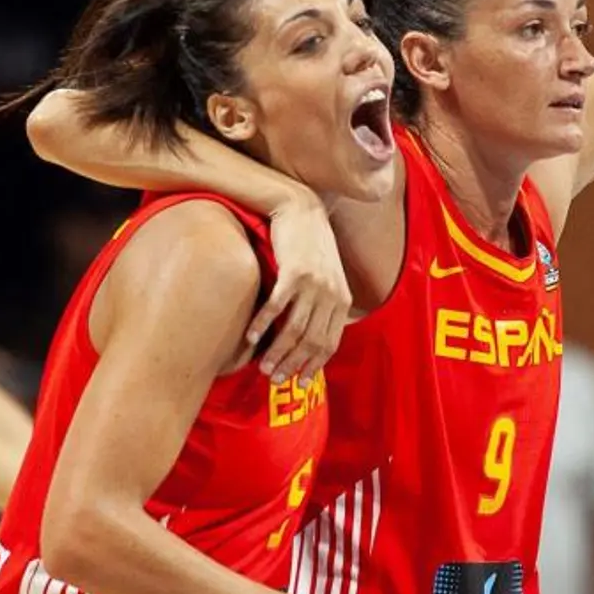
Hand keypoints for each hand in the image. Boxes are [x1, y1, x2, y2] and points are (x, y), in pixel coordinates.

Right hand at [248, 191, 351, 384]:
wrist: (302, 210)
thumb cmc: (310, 246)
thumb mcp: (327, 276)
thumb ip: (324, 304)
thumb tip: (312, 334)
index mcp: (342, 300)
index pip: (329, 343)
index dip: (313, 365)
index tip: (298, 382)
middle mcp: (331, 294)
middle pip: (312, 341)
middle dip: (293, 364)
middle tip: (275, 380)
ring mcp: (314, 284)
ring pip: (294, 328)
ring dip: (277, 352)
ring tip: (263, 367)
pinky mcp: (295, 272)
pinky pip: (277, 306)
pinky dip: (264, 324)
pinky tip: (252, 337)